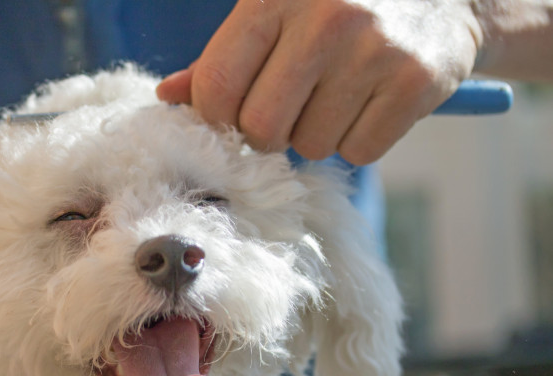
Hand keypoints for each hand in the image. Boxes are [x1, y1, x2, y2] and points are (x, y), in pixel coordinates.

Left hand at [157, 0, 482, 164]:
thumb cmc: (339, 5)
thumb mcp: (273, 11)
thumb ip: (221, 55)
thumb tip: (168, 96)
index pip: (216, 86)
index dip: (217, 115)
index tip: (235, 111)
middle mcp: (325, 18)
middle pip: (261, 128)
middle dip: (269, 132)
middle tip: (292, 106)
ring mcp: (374, 49)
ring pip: (311, 147)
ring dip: (317, 134)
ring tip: (338, 93)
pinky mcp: (416, 81)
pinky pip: (360, 152)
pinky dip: (360, 139)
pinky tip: (372, 101)